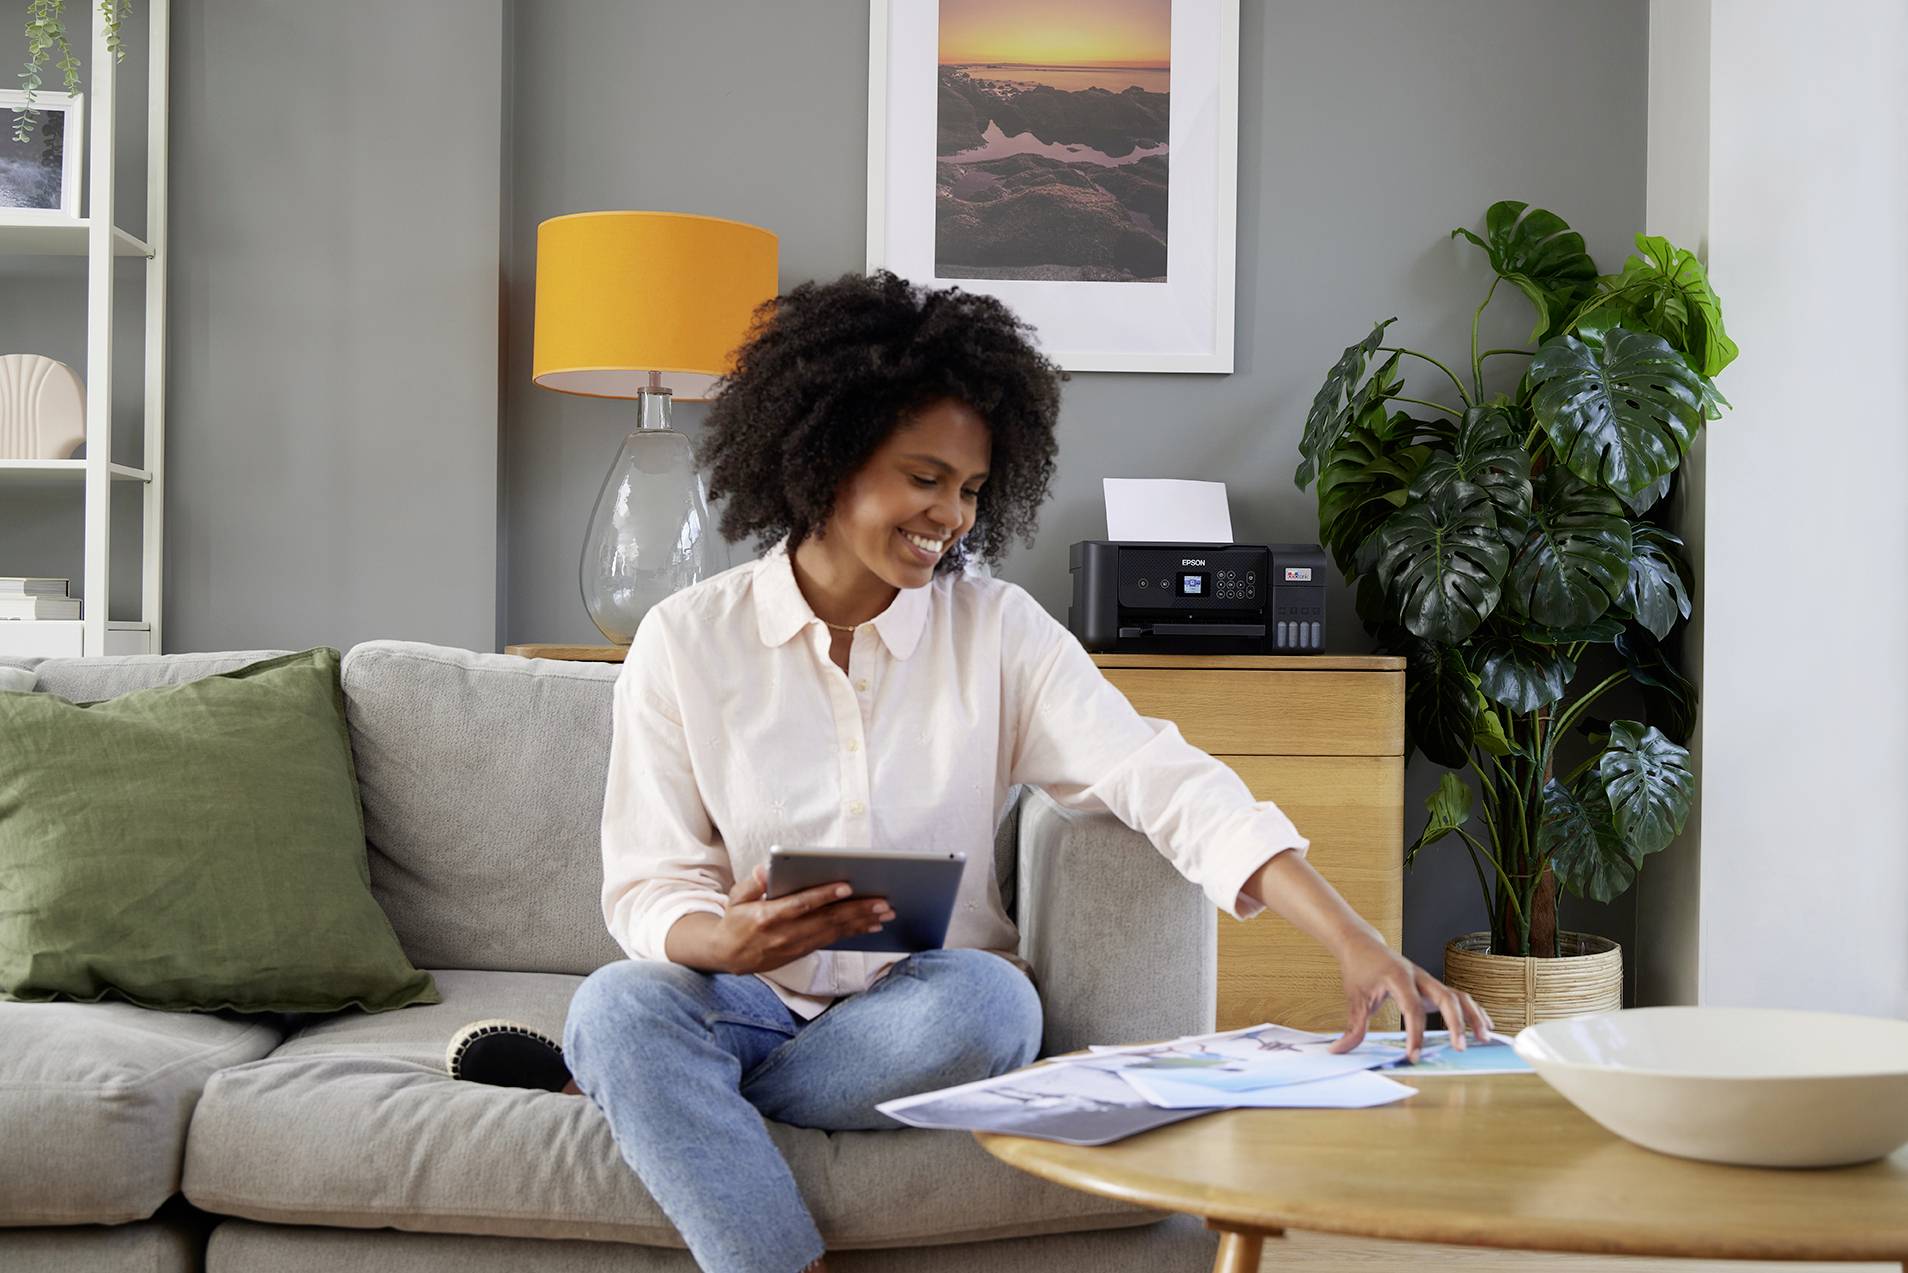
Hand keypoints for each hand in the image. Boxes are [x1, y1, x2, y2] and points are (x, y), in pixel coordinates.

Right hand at [708, 866, 894, 975]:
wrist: (729, 957)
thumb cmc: (736, 920)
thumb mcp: (736, 898)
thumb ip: (752, 883)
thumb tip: (766, 869)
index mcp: (768, 917)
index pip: (801, 905)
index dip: (824, 896)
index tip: (846, 886)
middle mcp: (786, 934)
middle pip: (826, 920)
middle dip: (857, 910)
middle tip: (883, 902)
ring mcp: (797, 945)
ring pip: (834, 932)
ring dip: (862, 922)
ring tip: (886, 913)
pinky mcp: (803, 951)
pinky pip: (833, 941)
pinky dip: (854, 933)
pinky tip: (872, 926)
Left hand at [1327, 930, 1493, 1061]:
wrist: (1363, 945)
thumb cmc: (1359, 969)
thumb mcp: (1354, 997)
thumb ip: (1353, 1027)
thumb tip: (1339, 1050)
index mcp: (1398, 977)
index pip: (1412, 1008)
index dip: (1415, 1033)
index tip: (1413, 1055)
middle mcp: (1418, 977)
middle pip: (1446, 997)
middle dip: (1456, 1023)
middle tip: (1459, 1048)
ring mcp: (1428, 981)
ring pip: (1458, 995)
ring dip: (1473, 1016)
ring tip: (1484, 1038)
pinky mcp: (1432, 986)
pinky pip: (1458, 997)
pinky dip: (1473, 1011)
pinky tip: (1484, 1026)